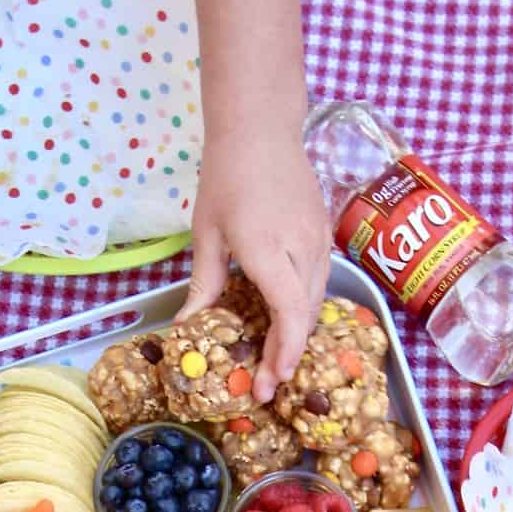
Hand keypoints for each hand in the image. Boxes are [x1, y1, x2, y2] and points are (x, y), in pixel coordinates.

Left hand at [181, 127, 329, 402]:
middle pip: (303, 316)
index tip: (271, 381)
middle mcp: (302, 248)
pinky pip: (318, 283)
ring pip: (314, 302)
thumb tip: (187, 326)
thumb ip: (205, 283)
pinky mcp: (325, 235)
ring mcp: (319, 241)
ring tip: (273, 360)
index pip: (288, 313)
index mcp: (269, 248)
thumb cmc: (227, 175)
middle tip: (264, 384)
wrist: (261, 127)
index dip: (283, 352)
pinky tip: (285, 322)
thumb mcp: (206, 232)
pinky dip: (302, 309)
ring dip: (296, 334)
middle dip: (286, 355)